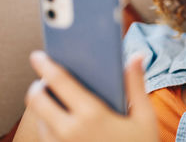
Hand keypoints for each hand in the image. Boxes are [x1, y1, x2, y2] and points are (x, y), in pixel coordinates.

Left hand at [25, 51, 158, 141]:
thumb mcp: (145, 116)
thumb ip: (136, 84)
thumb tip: (137, 56)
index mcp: (92, 115)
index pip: (59, 82)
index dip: (46, 64)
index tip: (38, 55)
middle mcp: (70, 131)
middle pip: (38, 100)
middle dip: (38, 85)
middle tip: (47, 79)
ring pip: (39, 119)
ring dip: (44, 105)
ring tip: (58, 98)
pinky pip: (45, 135)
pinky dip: (48, 122)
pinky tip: (64, 118)